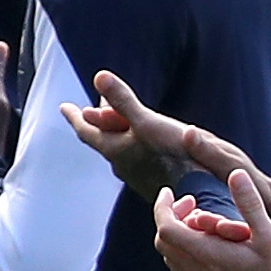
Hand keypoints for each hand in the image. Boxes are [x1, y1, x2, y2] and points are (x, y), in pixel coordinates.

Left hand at [66, 69, 258, 198]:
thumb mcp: (148, 124)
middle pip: (104, 139)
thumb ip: (123, 102)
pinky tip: (147, 144)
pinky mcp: (155, 181)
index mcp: (116, 150)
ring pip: (122, 149)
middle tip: (94, 107)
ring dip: (118, 132)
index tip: (64, 106)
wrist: (207, 195)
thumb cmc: (177, 159)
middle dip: (99, 120)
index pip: (87, 131)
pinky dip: (135, 142)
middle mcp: (124, 166)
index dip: (74, 117)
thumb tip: (99, 76)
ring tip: (119, 120)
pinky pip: (138, 156)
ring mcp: (140, 176)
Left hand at [152, 166, 270, 270]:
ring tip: (207, 229)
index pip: (166, 226)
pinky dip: (191, 257)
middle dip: (173, 219)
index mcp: (206, 254)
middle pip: (164, 242)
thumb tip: (236, 175)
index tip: (171, 194)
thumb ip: (249, 204)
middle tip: (192, 207)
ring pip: (174, 260)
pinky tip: (216, 254)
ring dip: (182, 239)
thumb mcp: (270, 237)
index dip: (163, 206)